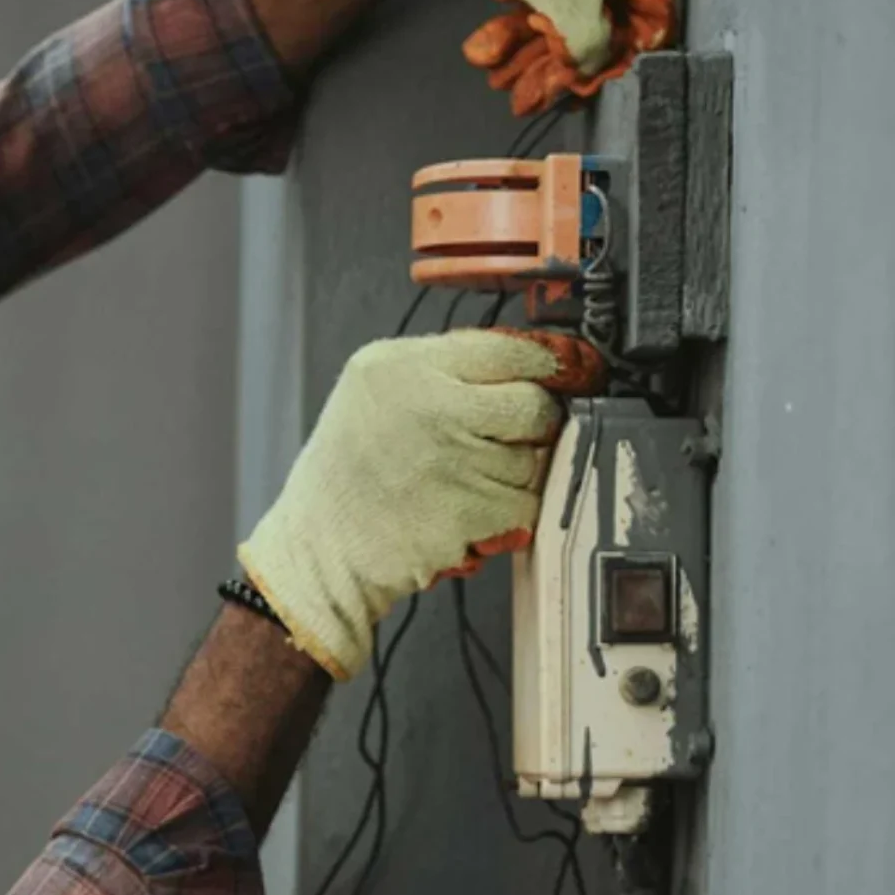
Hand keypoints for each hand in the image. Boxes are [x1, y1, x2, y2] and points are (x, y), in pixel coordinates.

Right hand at [237, 329, 603, 679]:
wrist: (320, 547)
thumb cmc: (346, 474)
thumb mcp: (374, 390)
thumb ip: (444, 368)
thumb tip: (533, 362)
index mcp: (402, 366)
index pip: (509, 347)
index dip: (554, 361)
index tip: (575, 370)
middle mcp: (430, 406)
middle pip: (534, 404)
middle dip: (533, 425)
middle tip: (504, 439)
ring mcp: (454, 460)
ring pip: (535, 459)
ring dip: (516, 474)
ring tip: (465, 481)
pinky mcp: (472, 511)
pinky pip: (528, 504)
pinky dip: (510, 513)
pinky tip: (469, 511)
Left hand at [399, 0, 685, 113]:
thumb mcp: (570, 7)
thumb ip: (590, 50)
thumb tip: (592, 72)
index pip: (658, 16)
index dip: (623, 57)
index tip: (591, 87)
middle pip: (612, 12)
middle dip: (572, 54)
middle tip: (543, 91)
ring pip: (574, 4)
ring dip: (541, 46)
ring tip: (511, 81)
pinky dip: (527, 19)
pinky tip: (500, 52)